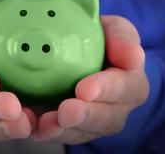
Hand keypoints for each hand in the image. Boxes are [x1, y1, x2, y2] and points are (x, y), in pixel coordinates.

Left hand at [30, 15, 148, 143]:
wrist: (81, 54)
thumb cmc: (101, 41)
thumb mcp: (114, 30)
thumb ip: (122, 37)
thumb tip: (131, 55)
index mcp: (130, 84)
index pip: (126, 89)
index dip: (107, 90)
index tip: (86, 89)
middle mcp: (115, 109)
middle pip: (105, 119)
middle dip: (84, 116)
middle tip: (66, 112)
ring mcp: (91, 122)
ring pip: (81, 132)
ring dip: (64, 129)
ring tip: (47, 122)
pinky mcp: (69, 127)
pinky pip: (58, 134)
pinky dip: (45, 131)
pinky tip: (33, 126)